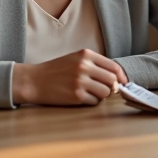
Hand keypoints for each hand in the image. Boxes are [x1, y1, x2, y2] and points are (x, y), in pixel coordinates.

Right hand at [12, 49, 127, 105]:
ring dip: (101, 95)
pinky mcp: (76, 96)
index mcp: (86, 55)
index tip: (123, 83)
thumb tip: (116, 78)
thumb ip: (94, 64)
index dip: (121, 77)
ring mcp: (80, 81)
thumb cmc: (56, 70)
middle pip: (112, 80)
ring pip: (106, 92)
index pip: (114, 66)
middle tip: (106, 90)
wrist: (34, 81)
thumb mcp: (75, 59)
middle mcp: (84, 66)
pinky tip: (81, 98)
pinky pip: (95, 102)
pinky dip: (91, 102)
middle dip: (112, 87)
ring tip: (90, 93)